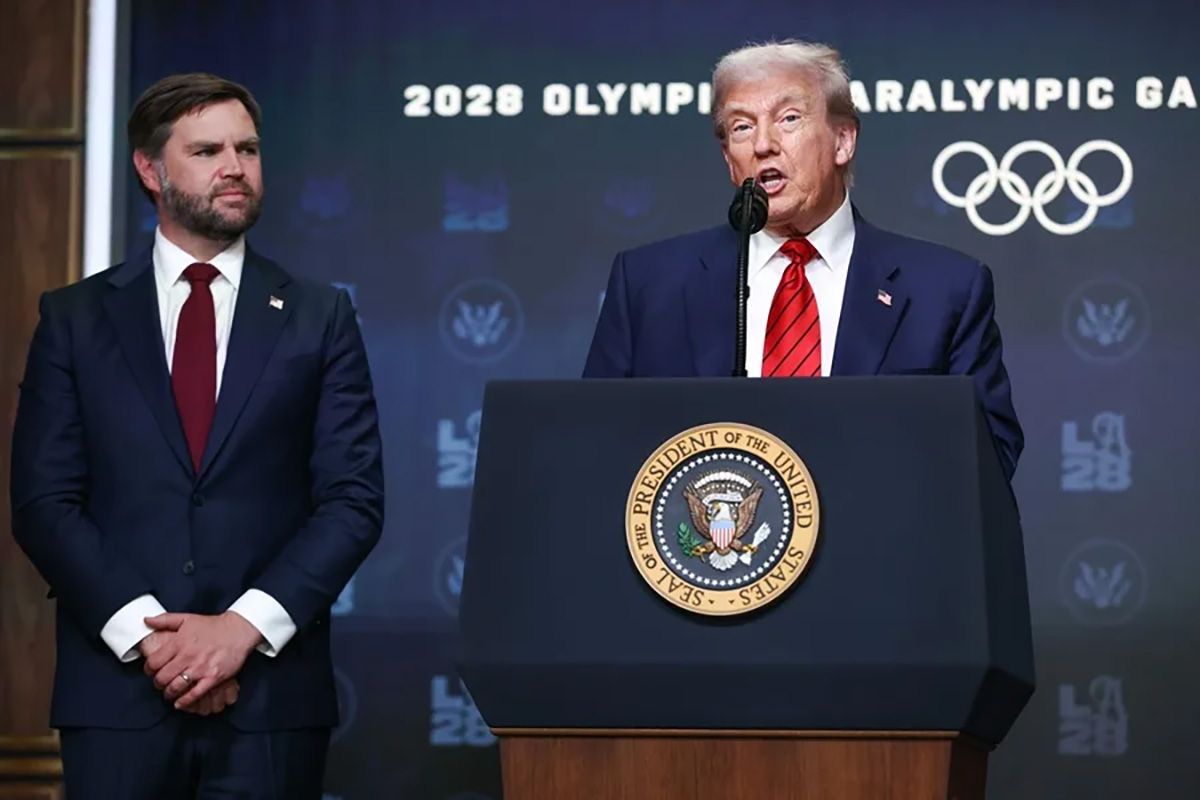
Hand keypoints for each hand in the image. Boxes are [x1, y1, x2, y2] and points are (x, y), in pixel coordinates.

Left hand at [142, 611, 262, 709]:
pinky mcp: (213, 677)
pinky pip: (194, 694)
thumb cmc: (213, 625)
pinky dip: (184, 701)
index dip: (148, 670)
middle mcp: (188, 656)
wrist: (239, 630)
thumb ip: (165, 620)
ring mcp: (201, 668)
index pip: (154, 662)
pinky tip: (180, 703)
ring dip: (169, 693)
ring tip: (169, 693)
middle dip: (158, 683)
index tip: (151, 672)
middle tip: (160, 683)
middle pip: (162, 678)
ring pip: (175, 687)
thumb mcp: (187, 618)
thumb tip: (146, 620)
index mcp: (179, 642)